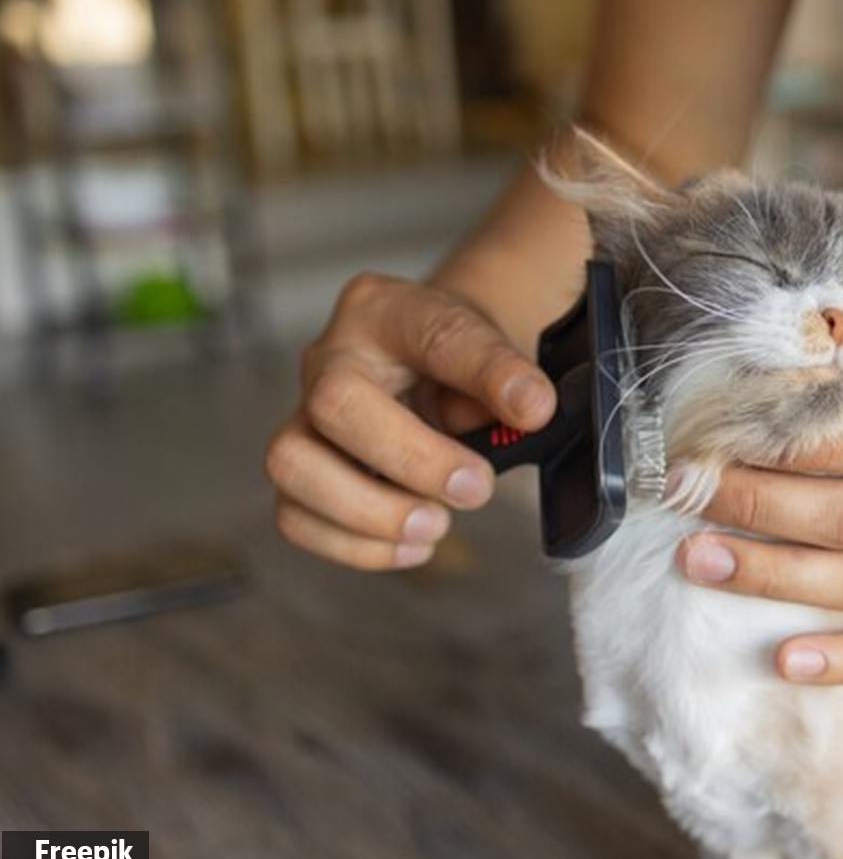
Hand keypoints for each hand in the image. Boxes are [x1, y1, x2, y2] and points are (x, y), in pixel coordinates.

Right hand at [266, 272, 554, 569]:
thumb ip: (509, 375)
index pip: (432, 334)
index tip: (534, 410)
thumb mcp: (494, 350)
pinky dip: (357, 546)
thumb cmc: (453, 358)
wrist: (423, 362)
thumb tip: (530, 409)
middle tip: (474, 488)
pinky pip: (296, 517)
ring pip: (292, 465)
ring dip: (369, 513)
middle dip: (411, 460)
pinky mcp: (299, 470)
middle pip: (335, 404)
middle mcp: (330, 358)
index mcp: (386, 311)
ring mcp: (302, 416)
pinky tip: (412, 545)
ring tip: (435, 525)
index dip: (485, 374)